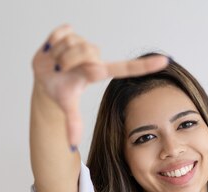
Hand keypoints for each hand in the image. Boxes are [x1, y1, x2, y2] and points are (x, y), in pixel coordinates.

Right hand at [31, 24, 169, 147]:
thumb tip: (72, 145)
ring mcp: (81, 42)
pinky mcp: (69, 31)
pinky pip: (62, 32)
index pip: (125, 69)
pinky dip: (52, 42)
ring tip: (56, 63)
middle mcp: (93, 56)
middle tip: (61, 70)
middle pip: (87, 52)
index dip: (144, 66)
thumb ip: (72, 124)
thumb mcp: (66, 106)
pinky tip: (52, 49)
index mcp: (97, 72)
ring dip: (58, 56)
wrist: (42, 76)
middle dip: (69, 62)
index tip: (165, 61)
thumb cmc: (60, 90)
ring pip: (72, 44)